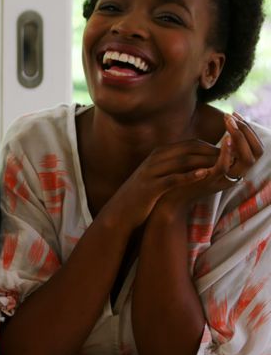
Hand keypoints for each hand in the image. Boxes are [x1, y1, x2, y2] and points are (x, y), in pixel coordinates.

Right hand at [101, 138, 220, 230]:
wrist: (122, 210)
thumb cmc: (145, 193)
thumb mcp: (160, 174)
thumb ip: (176, 164)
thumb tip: (200, 162)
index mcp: (159, 154)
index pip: (191, 144)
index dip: (211, 147)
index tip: (228, 155)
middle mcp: (155, 158)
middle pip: (189, 149)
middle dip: (212, 152)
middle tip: (231, 159)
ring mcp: (152, 171)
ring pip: (182, 161)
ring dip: (204, 162)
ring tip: (223, 166)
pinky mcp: (151, 186)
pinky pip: (173, 178)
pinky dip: (190, 176)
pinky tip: (204, 176)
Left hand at [155, 113, 264, 211]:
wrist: (170, 195)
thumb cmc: (186, 174)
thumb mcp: (207, 160)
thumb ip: (217, 149)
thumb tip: (226, 129)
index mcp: (236, 168)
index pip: (256, 148)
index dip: (250, 131)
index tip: (237, 115)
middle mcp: (236, 174)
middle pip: (257, 152)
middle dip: (248, 131)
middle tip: (233, 115)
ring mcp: (225, 179)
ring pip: (247, 159)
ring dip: (240, 138)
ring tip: (230, 122)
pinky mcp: (211, 181)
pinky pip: (225, 166)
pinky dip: (228, 152)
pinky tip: (226, 137)